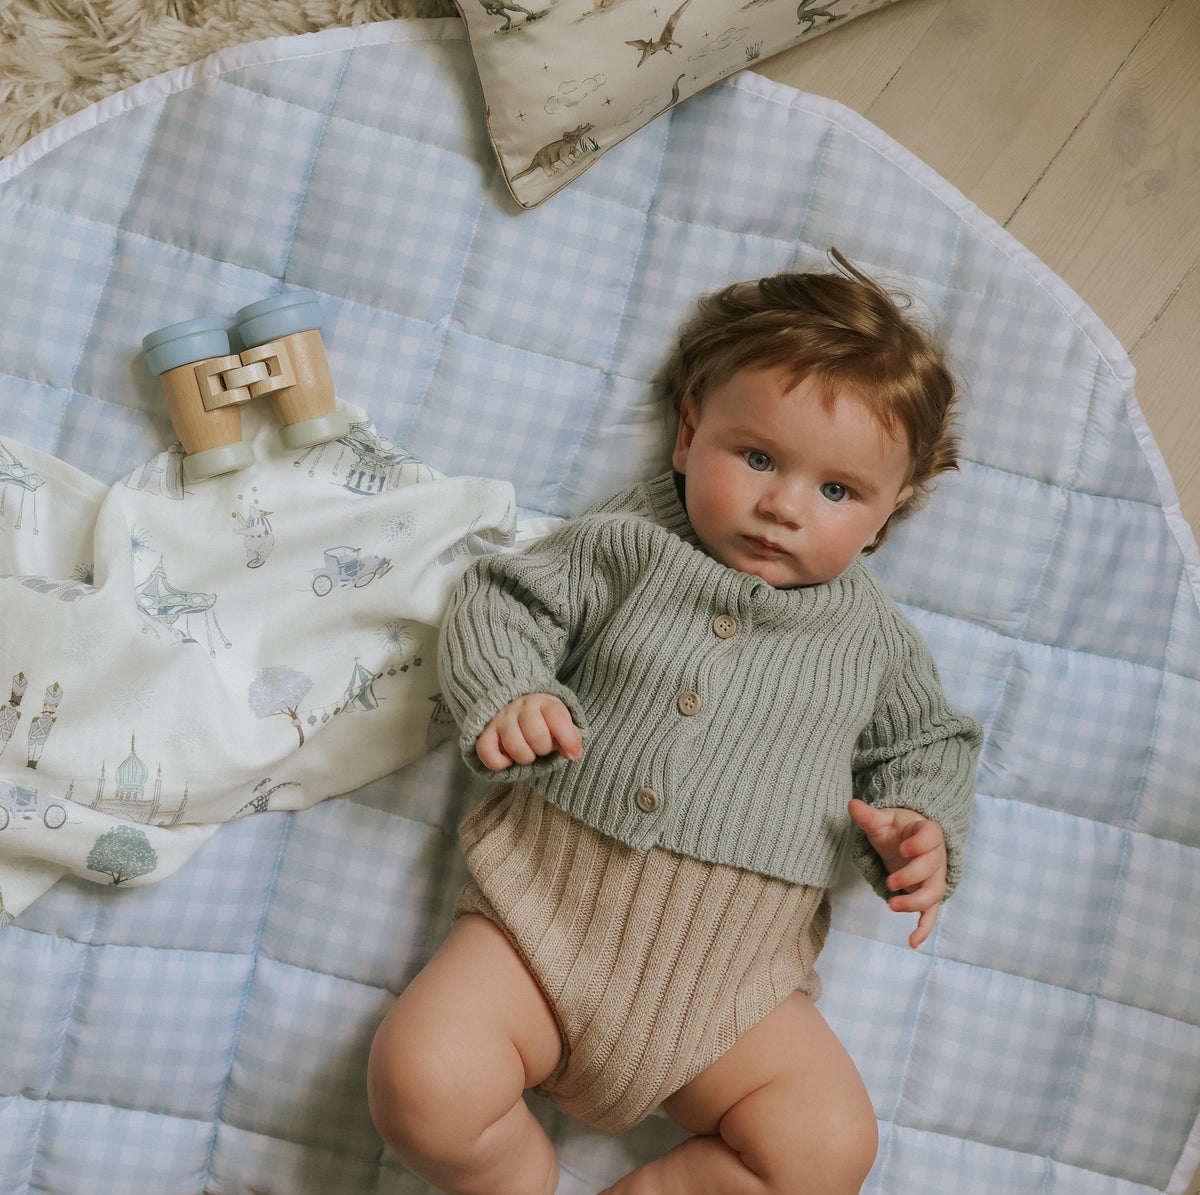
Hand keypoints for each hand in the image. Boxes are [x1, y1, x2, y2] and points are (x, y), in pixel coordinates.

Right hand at [476, 693, 581, 770]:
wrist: (512, 703)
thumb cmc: (541, 720)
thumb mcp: (559, 722)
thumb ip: (570, 736)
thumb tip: (573, 753)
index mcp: (543, 702)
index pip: (557, 717)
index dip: (568, 739)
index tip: (573, 754)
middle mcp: (521, 707)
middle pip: (537, 736)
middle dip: (544, 749)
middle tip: (542, 747)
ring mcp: (501, 718)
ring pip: (515, 747)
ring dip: (525, 758)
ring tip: (527, 752)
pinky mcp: (485, 732)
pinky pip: (487, 752)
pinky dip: (499, 763)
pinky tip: (508, 760)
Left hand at [847, 798, 946, 949]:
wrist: (908, 841)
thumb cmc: (896, 830)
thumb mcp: (882, 821)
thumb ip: (869, 816)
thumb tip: (852, 804)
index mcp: (927, 832)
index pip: (932, 837)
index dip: (920, 845)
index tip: (902, 849)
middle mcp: (936, 856)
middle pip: (933, 869)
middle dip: (911, 877)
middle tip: (890, 882)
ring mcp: (934, 878)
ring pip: (934, 893)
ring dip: (915, 903)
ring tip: (891, 905)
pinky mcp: (928, 895)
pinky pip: (932, 914)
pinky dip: (924, 929)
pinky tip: (912, 942)